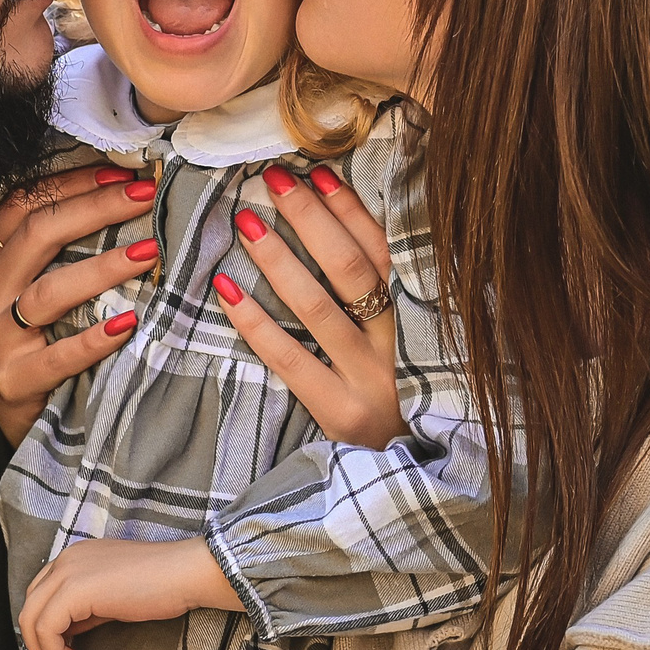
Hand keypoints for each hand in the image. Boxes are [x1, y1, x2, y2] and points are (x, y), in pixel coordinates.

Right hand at [0, 162, 159, 446]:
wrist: (21, 419)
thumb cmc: (40, 343)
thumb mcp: (37, 289)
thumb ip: (63, 250)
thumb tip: (127, 197)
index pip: (23, 205)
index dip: (71, 184)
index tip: (121, 172)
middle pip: (38, 235)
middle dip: (97, 209)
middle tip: (147, 196)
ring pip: (49, 292)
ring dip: (103, 268)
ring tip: (148, 253)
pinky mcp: (14, 381)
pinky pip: (58, 356)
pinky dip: (93, 339)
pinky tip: (127, 324)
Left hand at [18, 537, 241, 649]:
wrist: (184, 573)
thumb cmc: (161, 586)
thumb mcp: (113, 597)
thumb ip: (86, 609)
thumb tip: (68, 633)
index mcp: (75, 557)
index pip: (40, 596)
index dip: (47, 631)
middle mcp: (66, 559)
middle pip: (29, 608)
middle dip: (40, 646)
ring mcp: (68, 571)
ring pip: (31, 620)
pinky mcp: (74, 590)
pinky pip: (46, 629)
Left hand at [214, 164, 405, 447]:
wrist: (414, 476)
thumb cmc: (406, 394)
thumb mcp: (415, 342)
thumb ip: (391, 292)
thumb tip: (340, 221)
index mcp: (424, 319)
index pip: (387, 250)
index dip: (351, 209)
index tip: (317, 173)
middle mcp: (402, 346)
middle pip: (352, 268)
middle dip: (311, 219)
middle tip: (273, 180)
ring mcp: (371, 381)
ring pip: (318, 307)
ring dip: (279, 259)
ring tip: (246, 221)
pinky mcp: (340, 412)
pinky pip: (289, 358)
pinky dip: (256, 322)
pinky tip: (226, 289)